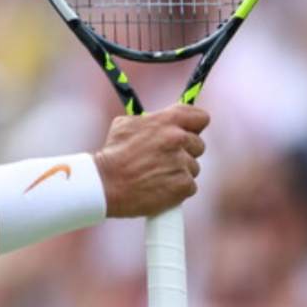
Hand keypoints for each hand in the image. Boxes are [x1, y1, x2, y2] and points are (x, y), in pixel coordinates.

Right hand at [92, 105, 207, 217]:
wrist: (106, 183)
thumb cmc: (113, 153)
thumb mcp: (126, 124)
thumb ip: (151, 120)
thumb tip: (163, 120)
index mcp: (167, 120)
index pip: (200, 117)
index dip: (195, 125)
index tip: (190, 131)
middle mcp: (178, 139)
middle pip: (198, 145)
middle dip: (186, 151)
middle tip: (168, 158)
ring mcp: (182, 163)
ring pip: (194, 167)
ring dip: (180, 171)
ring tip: (158, 175)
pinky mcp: (183, 185)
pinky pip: (190, 186)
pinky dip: (178, 189)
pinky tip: (160, 188)